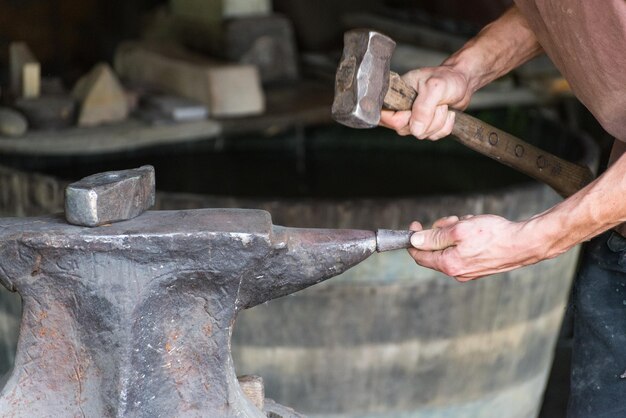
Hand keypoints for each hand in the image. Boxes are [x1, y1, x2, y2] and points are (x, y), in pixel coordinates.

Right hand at [379, 66, 472, 139]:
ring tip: (442, 105)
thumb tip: (415, 129)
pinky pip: (433, 136)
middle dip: (426, 119)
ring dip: (438, 121)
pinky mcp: (425, 127)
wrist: (463, 82)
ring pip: (421, 134)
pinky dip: (444, 126)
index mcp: (397, 94)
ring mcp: (413, 119)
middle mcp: (402, 109)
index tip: (413, 110)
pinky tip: (447, 113)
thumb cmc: (447, 78)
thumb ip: (423, 108)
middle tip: (435, 103)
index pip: (384, 116)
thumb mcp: (434, 88)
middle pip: (404, 129)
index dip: (399, 118)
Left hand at [407, 215, 545, 280]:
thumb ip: (434, 237)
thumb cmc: (494, 236)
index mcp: (449, 264)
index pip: (420, 256)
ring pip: (451, 247)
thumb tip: (415, 241)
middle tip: (453, 220)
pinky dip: (466, 237)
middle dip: (441, 231)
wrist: (524, 243)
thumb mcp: (458, 230)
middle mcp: (457, 272)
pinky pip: (463, 249)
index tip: (415, 225)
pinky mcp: (479, 266)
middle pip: (436, 250)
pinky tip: (478, 230)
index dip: (413, 239)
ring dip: (455, 232)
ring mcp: (469, 270)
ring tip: (469, 223)